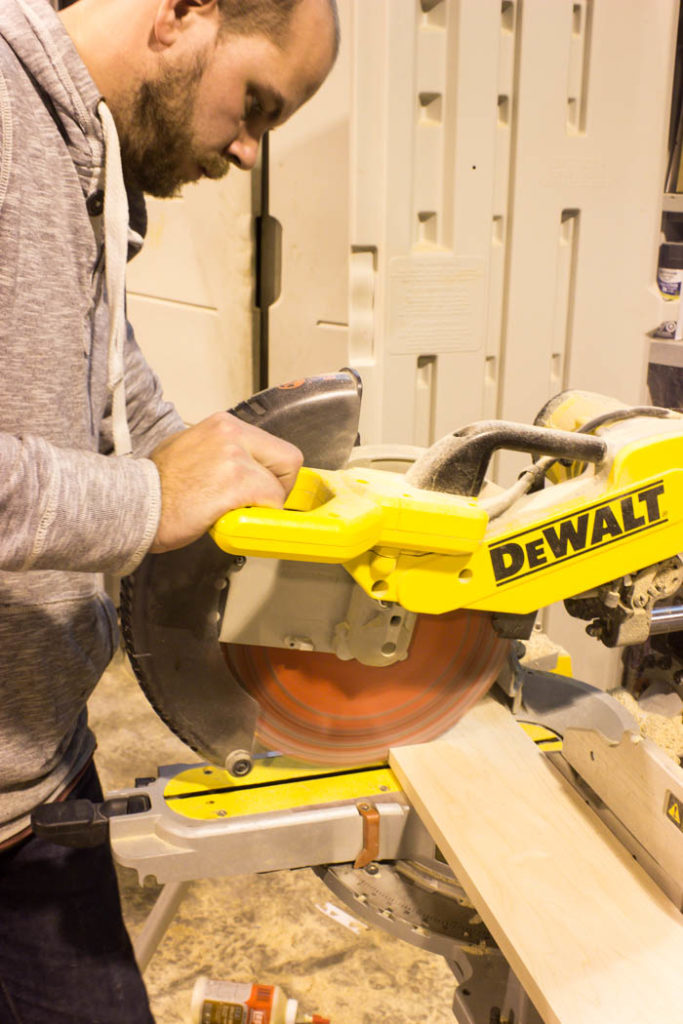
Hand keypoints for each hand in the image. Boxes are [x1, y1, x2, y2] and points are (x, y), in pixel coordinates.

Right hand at [149, 412, 302, 552]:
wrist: (134, 504)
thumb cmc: (156, 486)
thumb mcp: (189, 449)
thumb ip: (220, 453)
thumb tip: (243, 466)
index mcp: (223, 425)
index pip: (274, 445)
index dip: (274, 472)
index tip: (262, 488)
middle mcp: (232, 434)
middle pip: (289, 460)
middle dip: (278, 486)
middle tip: (256, 503)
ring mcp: (236, 457)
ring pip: (280, 487)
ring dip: (264, 505)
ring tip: (234, 512)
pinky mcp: (237, 483)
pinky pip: (270, 504)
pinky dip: (258, 517)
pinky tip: (232, 518)